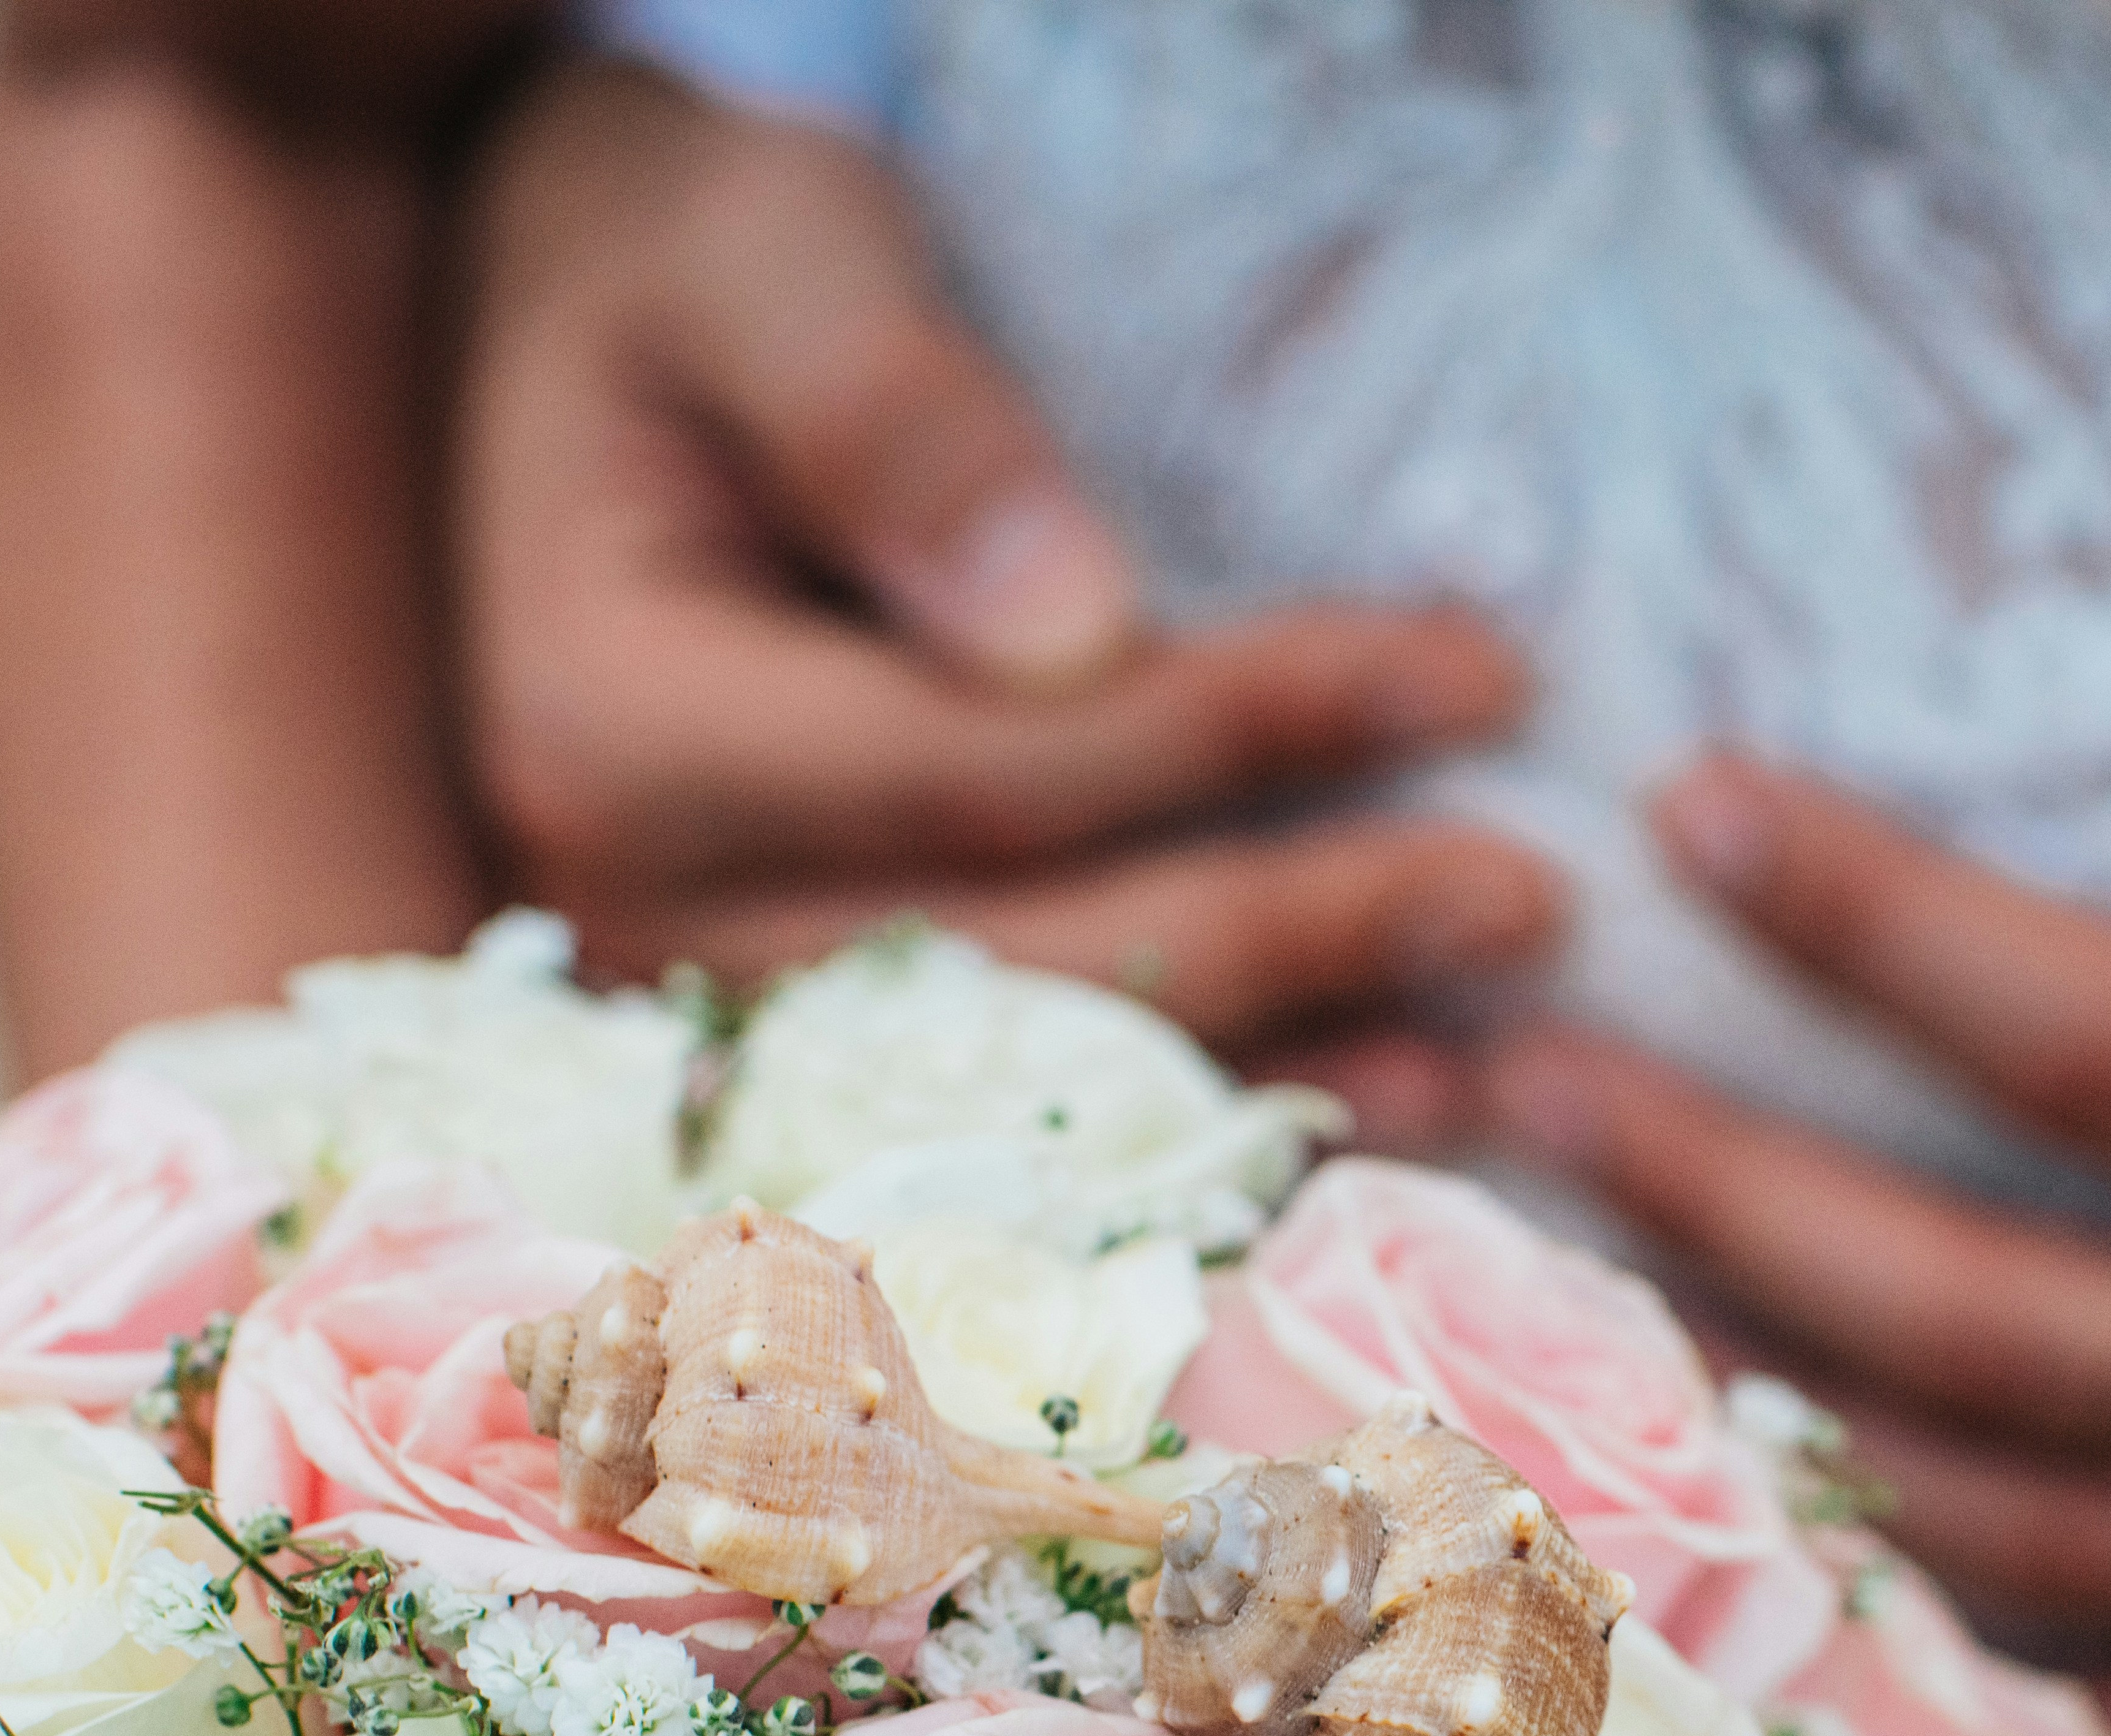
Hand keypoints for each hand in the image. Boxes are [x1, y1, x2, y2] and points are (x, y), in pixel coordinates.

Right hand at [454, 59, 1558, 1107]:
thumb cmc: (681, 269)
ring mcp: (713, 997)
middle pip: (1024, 954)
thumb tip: (1069, 630)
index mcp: (610, 731)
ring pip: (1036, 1071)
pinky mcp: (798, 1030)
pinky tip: (1383, 1103)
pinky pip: (1021, 1101)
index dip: (1236, 736)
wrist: (580, 343)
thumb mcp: (765, 256)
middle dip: (1299, 922)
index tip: (1462, 675)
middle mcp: (639, 913)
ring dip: (1281, 1052)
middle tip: (1530, 895)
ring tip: (1502, 1036)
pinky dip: (1208, 1102)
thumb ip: (894, 419)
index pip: (987, 770)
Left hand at [1486, 457, 2110, 1735]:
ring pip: (2007, 1530)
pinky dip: (1954, 1648)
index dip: (1866, 922)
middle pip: (1970, 1313)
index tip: (1682, 815)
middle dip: (1703, 1193)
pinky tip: (1792, 1577)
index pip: (2099, 1041)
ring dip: (1761, 1417)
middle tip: (1499, 1090)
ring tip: (1558, 1316)